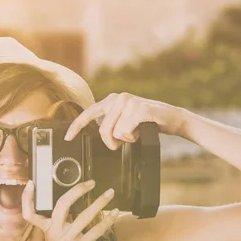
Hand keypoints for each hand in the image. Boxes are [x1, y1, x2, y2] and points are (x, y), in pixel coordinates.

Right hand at [22, 179, 118, 240]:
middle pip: (63, 204)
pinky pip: (95, 231)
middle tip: (91, 183)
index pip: (30, 213)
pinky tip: (114, 214)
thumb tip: (76, 210)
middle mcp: (54, 232)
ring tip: (110, 193)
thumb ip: (62, 226)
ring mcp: (66, 240)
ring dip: (100, 203)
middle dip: (78, 190)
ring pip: (85, 215)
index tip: (30, 183)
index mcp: (47, 229)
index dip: (26, 198)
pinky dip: (107, 221)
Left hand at [64, 92, 185, 149]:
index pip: (89, 113)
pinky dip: (134, 136)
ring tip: (136, 131)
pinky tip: (141, 130)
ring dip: (127, 138)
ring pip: (115, 133)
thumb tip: (98, 134)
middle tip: (125, 140)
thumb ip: (111, 123)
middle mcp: (118, 98)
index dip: (77, 126)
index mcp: (112, 100)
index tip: (69, 138)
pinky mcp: (139, 108)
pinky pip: (126, 132)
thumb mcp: (125, 121)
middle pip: (104, 130)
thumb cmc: (147, 123)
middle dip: (113, 142)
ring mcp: (129, 101)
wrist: (172, 118)